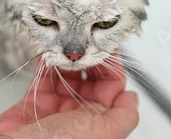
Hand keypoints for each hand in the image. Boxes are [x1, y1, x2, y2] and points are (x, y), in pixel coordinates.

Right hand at [0, 57, 138, 138]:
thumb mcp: (102, 133)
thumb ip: (123, 116)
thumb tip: (133, 98)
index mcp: (98, 121)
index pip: (111, 86)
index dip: (111, 65)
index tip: (106, 46)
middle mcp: (79, 113)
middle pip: (90, 77)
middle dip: (88, 58)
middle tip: (84, 41)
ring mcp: (58, 106)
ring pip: (67, 75)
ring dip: (68, 59)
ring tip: (67, 45)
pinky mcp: (36, 100)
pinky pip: (44, 76)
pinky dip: (46, 63)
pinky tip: (50, 53)